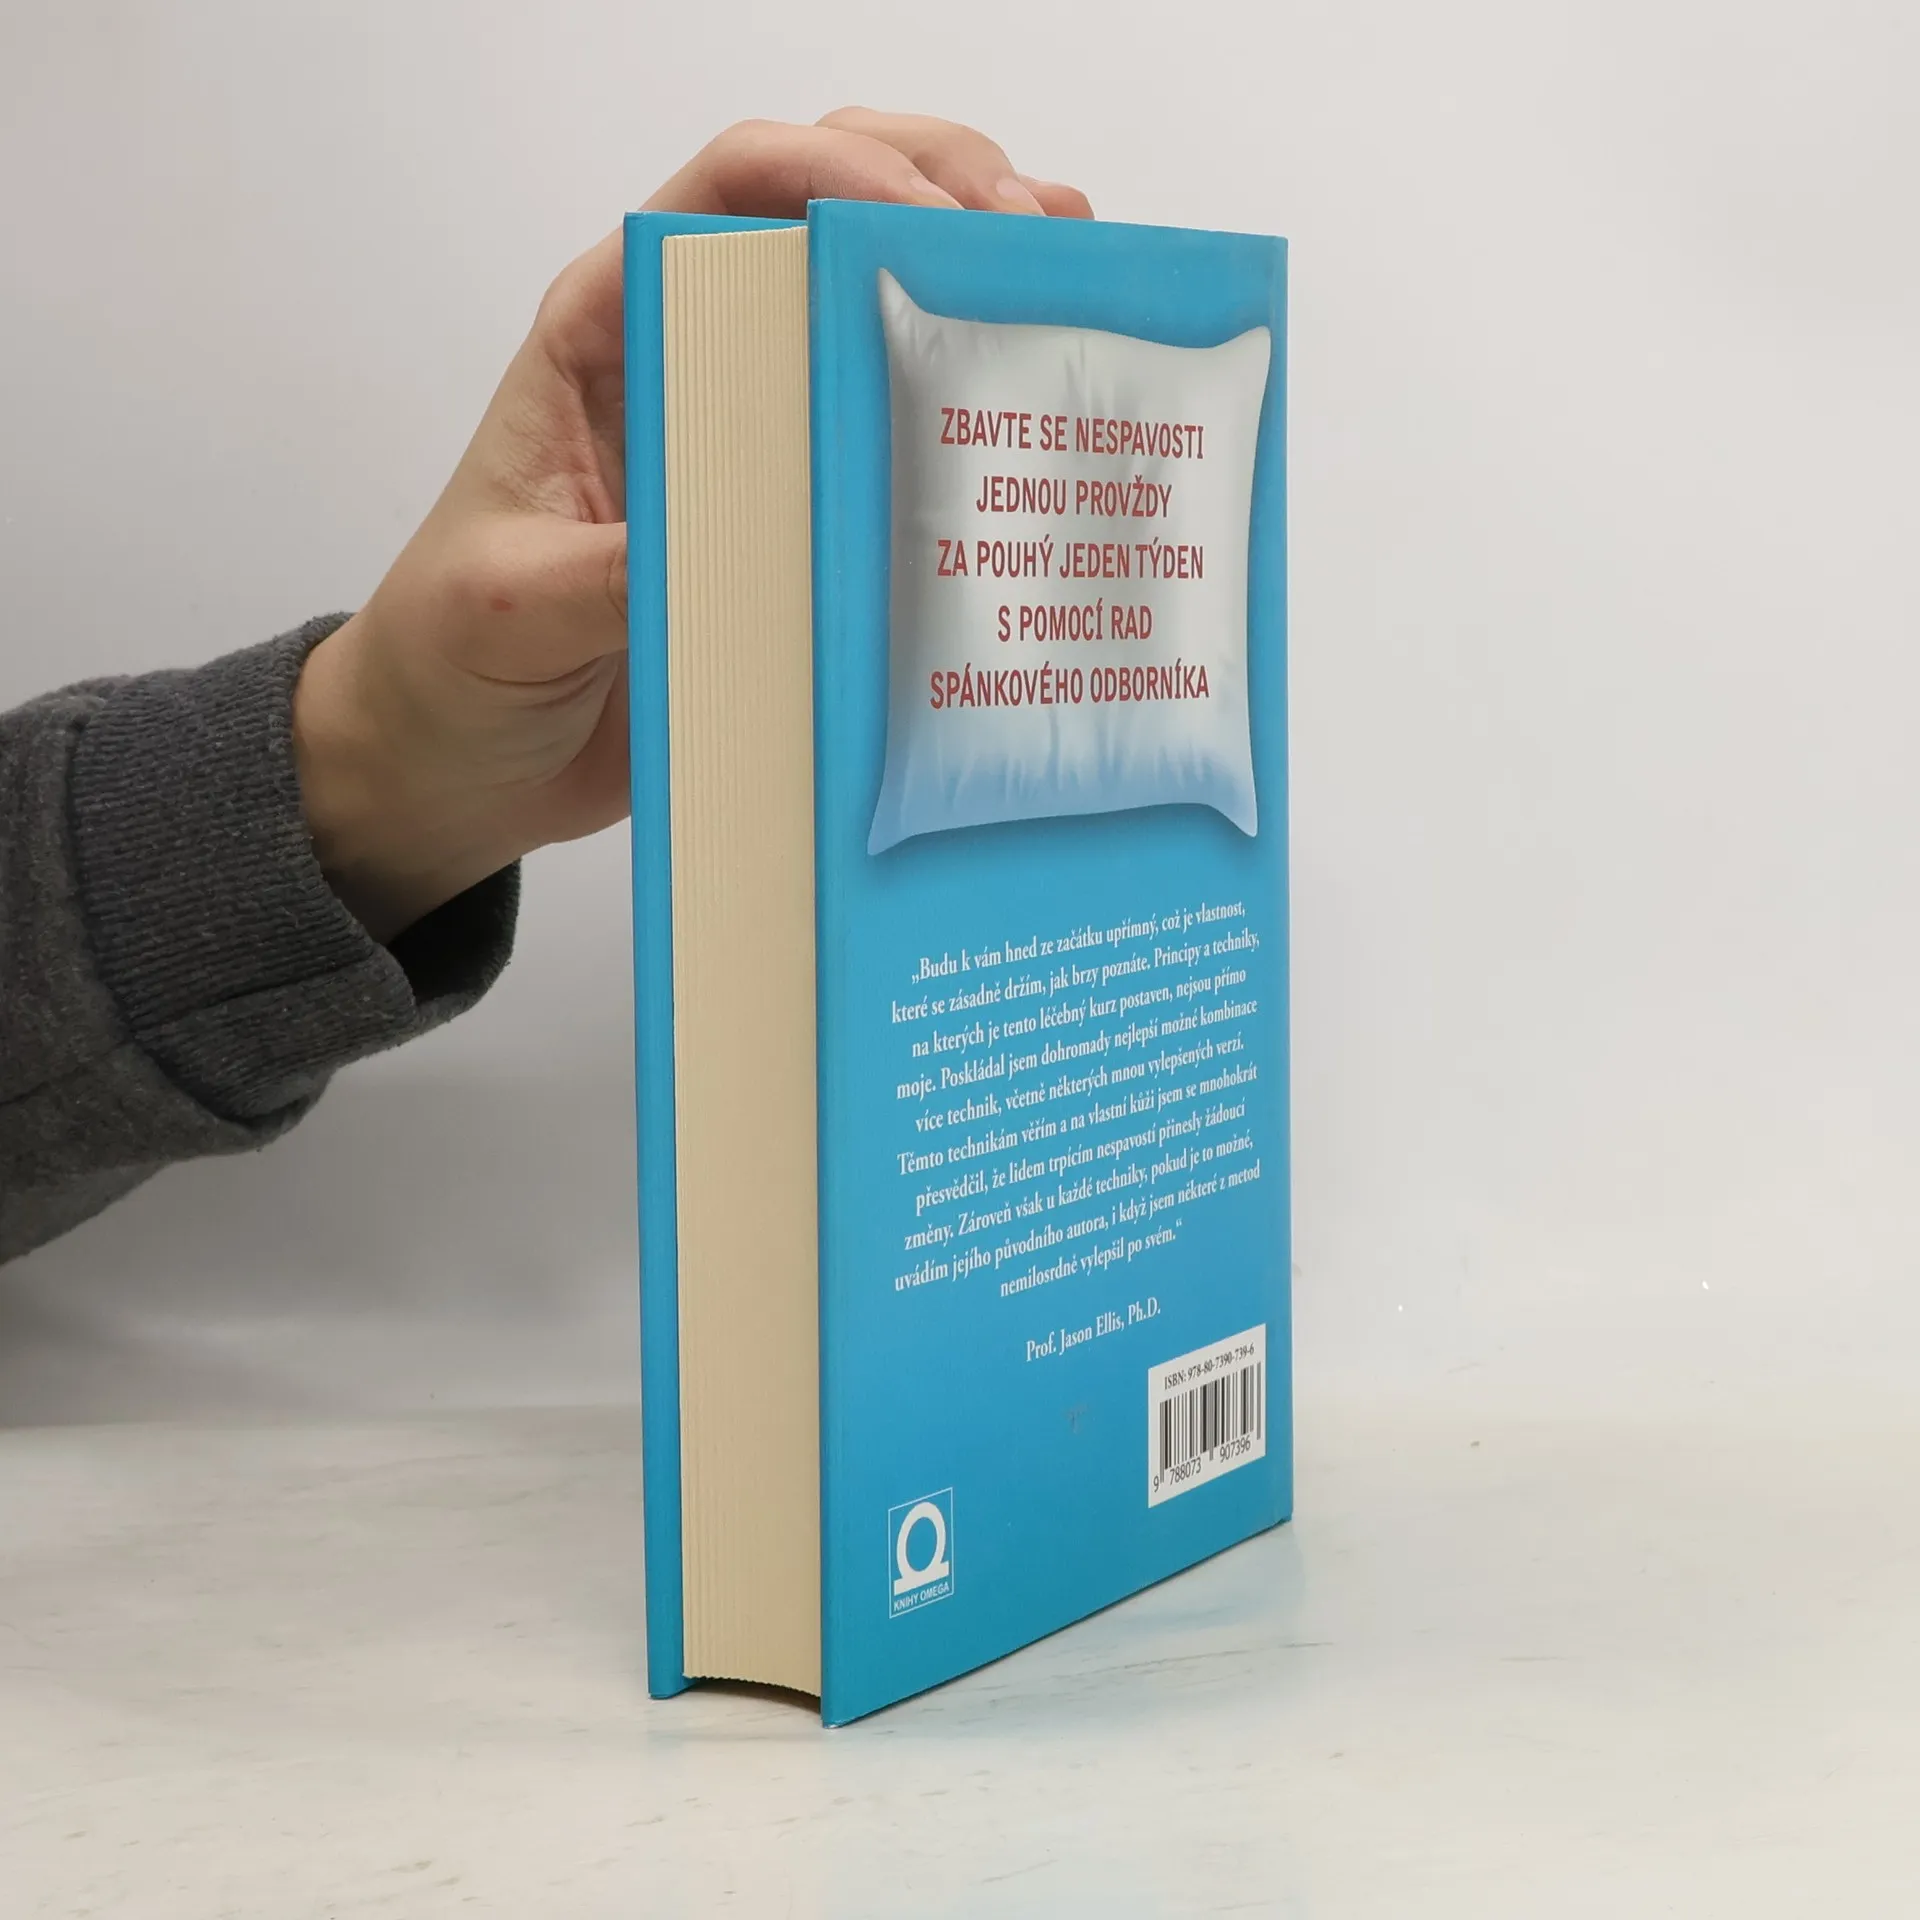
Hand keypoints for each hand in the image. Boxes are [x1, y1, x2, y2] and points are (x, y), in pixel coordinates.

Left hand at [293, 110, 1091, 941]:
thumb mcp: (514, 605)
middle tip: (1033, 235)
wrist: (461, 759)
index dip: (837, 169)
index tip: (926, 221)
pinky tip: (1039, 401)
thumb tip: (725, 550)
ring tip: (1066, 278)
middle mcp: (695, 365)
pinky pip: (891, 443)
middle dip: (941, 187)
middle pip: (826, 210)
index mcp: (610, 336)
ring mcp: (755, 440)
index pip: (730, 192)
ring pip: (874, 310)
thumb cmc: (454, 657)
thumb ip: (608, 570)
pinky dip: (965, 409)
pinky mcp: (794, 524)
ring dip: (973, 273)